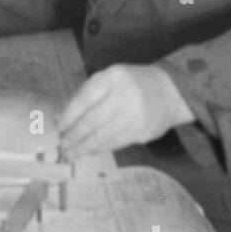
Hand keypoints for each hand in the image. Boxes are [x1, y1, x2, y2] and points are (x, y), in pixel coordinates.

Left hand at [58, 64, 194, 158]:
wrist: (171, 91)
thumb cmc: (131, 84)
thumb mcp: (109, 79)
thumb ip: (87, 95)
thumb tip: (62, 119)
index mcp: (112, 78)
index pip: (84, 100)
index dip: (69, 117)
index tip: (59, 128)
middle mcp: (124, 96)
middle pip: (92, 121)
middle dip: (74, 136)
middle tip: (62, 146)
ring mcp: (135, 116)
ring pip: (102, 136)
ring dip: (84, 147)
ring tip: (71, 153)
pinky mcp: (142, 132)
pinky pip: (115, 143)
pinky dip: (99, 149)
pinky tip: (89, 151)